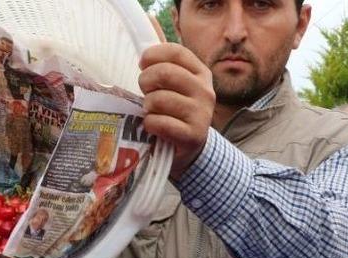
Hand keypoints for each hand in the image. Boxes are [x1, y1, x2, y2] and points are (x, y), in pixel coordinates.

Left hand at [139, 43, 215, 179]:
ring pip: (158, 100)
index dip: (153, 55)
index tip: (142, 64)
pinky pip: (158, 123)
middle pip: (164, 73)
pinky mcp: (192, 135)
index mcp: (200, 73)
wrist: (189, 147)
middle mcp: (205, 90)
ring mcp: (201, 113)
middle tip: (144, 91)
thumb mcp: (173, 83)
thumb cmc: (175, 111)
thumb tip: (149, 19)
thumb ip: (162, 56)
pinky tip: (153, 126)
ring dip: (147, 107)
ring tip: (151, 111)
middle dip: (145, 82)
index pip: (175, 52)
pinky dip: (149, 125)